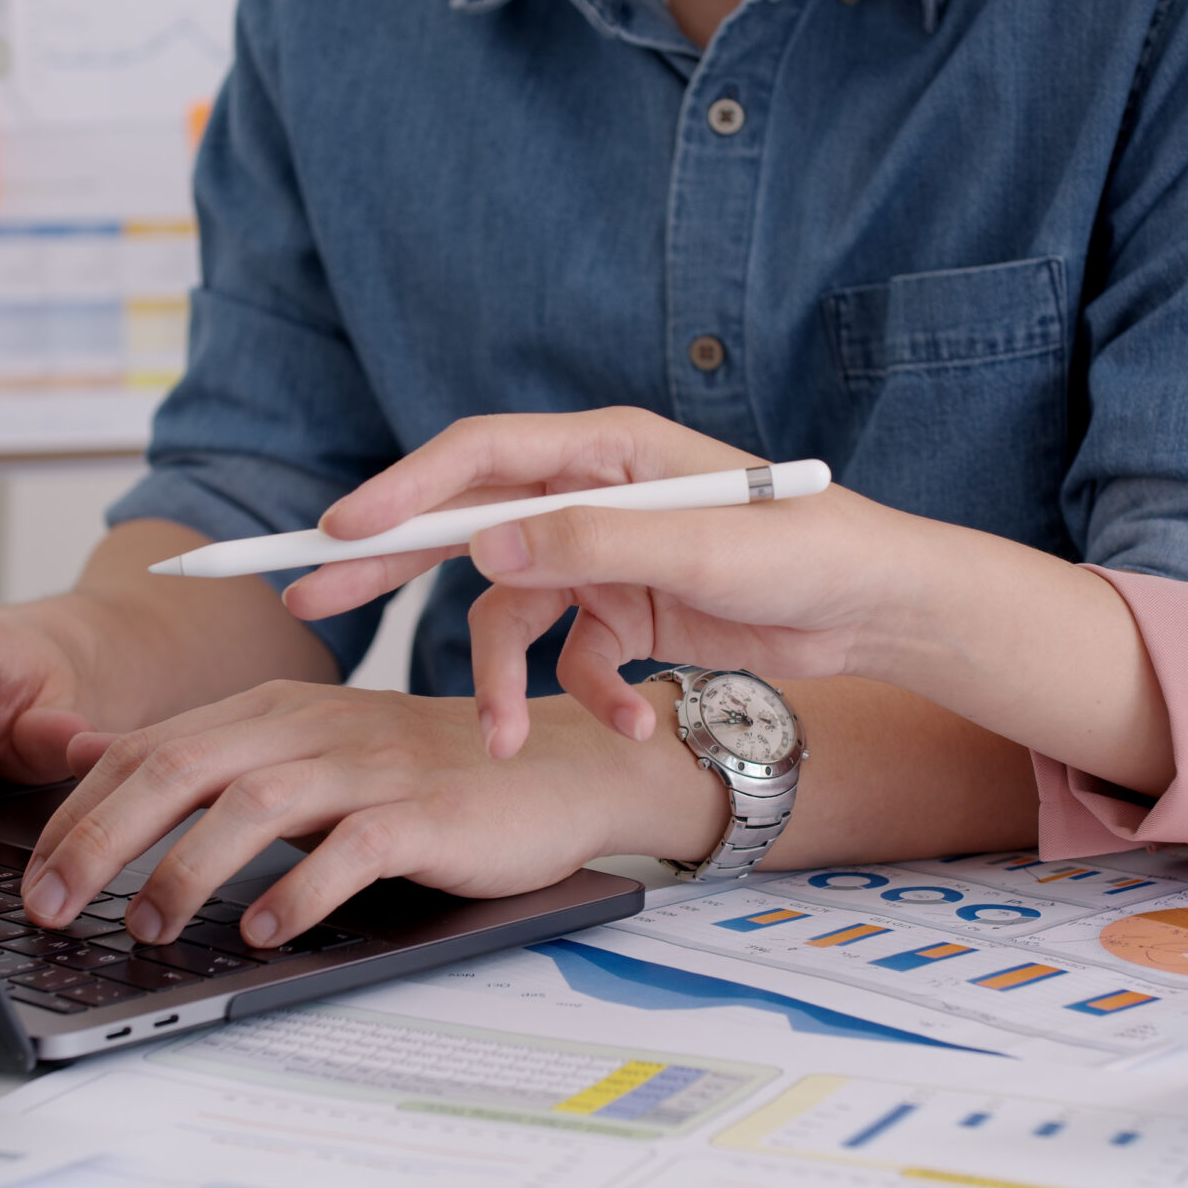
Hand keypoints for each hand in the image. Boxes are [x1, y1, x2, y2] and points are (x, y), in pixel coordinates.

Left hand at [16, 680, 714, 947]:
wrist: (558, 767)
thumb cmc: (428, 778)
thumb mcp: (319, 763)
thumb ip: (234, 775)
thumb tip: (118, 809)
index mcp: (274, 713)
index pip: (150, 747)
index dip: (81, 809)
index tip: (36, 875)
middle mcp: (312, 727)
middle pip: (180, 766)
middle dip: (101, 837)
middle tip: (53, 905)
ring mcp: (370, 767)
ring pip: (253, 804)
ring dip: (185, 870)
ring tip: (150, 928)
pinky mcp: (425, 812)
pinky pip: (350, 849)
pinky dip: (298, 891)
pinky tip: (264, 932)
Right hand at [285, 408, 935, 756]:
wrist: (880, 608)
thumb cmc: (807, 550)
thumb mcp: (695, 548)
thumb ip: (588, 544)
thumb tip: (483, 546)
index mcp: (605, 447)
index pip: (478, 459)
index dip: (402, 492)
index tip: (340, 532)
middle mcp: (592, 493)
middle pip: (466, 527)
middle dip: (391, 570)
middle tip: (307, 598)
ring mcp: (606, 555)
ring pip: (512, 616)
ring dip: (509, 682)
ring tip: (509, 740)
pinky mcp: (628, 611)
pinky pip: (572, 658)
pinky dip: (590, 697)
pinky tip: (635, 721)